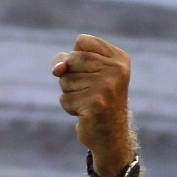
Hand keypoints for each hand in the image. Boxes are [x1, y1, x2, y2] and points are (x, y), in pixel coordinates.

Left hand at [51, 35, 134, 175]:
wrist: (110, 136)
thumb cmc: (95, 99)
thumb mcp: (83, 73)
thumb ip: (65, 61)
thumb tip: (57, 70)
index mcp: (119, 58)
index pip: (82, 41)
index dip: (76, 57)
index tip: (91, 73)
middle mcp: (117, 70)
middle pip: (72, 59)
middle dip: (71, 76)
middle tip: (89, 90)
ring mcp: (107, 87)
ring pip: (65, 79)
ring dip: (70, 92)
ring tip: (88, 101)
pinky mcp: (96, 104)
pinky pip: (65, 98)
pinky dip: (70, 107)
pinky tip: (86, 113)